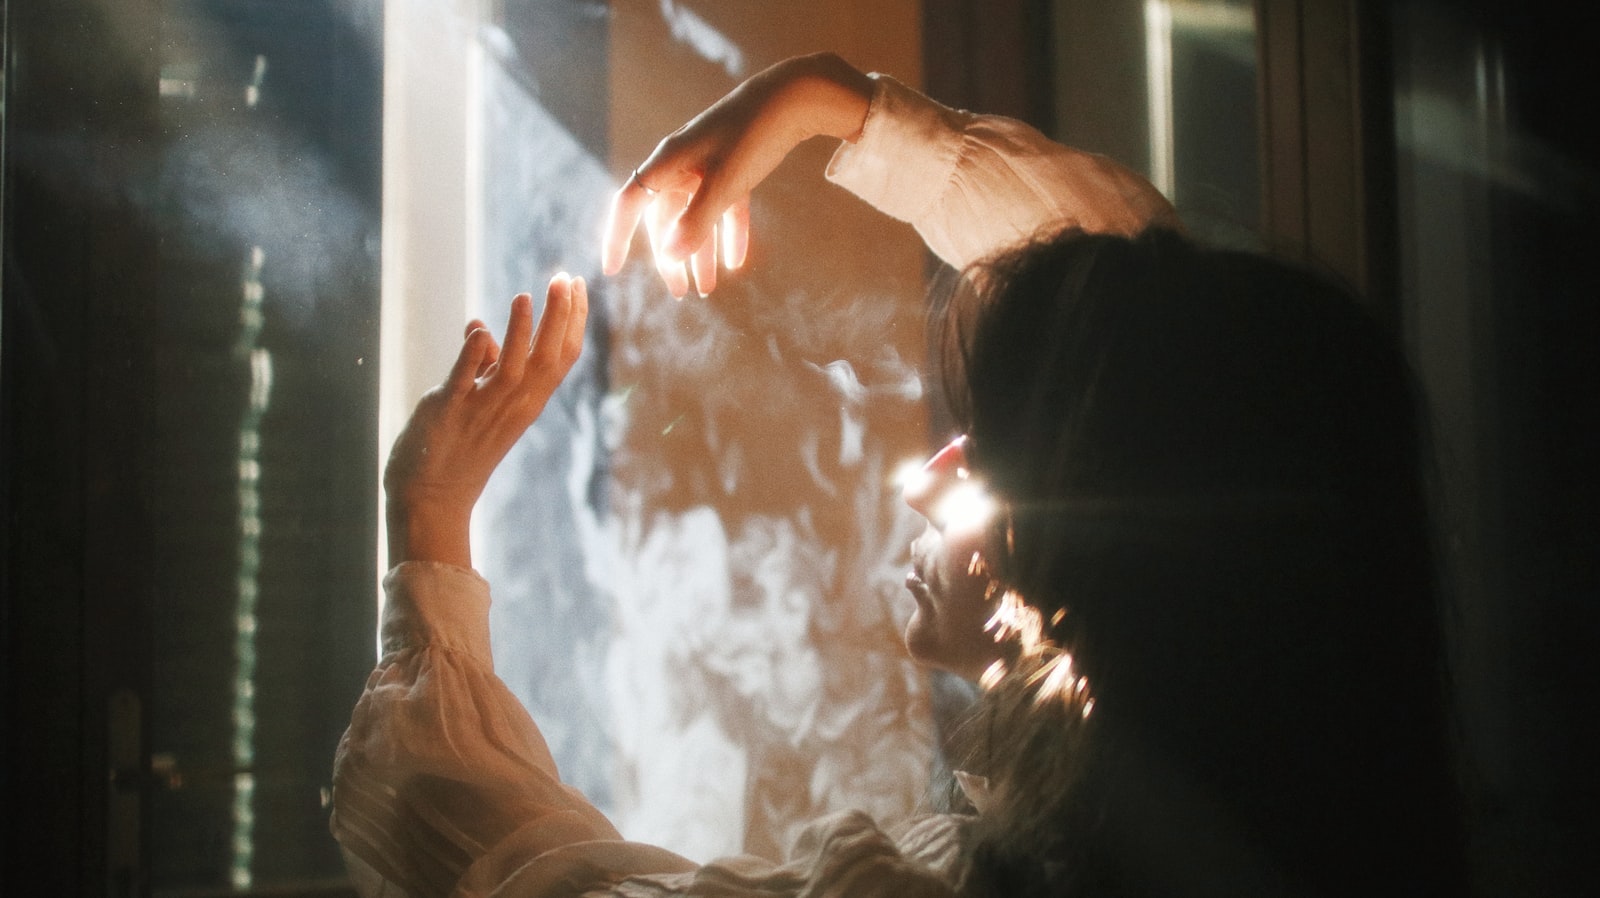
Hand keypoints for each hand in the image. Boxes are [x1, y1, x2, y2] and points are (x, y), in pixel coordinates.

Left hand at [384, 274, 588, 568]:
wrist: (430, 498)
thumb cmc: (457, 449)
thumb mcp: (481, 404)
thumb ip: (485, 366)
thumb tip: (481, 329)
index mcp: (527, 402)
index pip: (562, 357)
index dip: (573, 320)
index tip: (577, 284)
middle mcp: (513, 406)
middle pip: (548, 358)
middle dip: (559, 317)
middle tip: (565, 278)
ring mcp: (482, 410)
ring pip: (514, 369)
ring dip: (521, 332)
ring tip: (525, 296)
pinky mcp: (449, 412)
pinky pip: (465, 382)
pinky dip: (473, 357)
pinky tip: (478, 328)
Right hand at [601, 52, 872, 297]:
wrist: (793, 98)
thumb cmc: (751, 136)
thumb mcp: (724, 183)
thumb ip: (696, 222)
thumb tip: (668, 258)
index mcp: (668, 163)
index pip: (630, 204)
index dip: (618, 237)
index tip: (613, 270)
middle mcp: (681, 165)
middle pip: (665, 219)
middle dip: (671, 258)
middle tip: (680, 293)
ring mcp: (707, 166)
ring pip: (695, 218)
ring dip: (700, 254)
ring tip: (707, 290)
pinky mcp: (733, 167)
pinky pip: (723, 208)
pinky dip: (728, 234)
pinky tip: (735, 263)